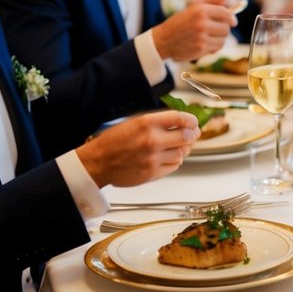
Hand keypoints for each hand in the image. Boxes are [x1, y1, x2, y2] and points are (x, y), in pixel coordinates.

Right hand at [76, 111, 198, 186]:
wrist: (98, 162)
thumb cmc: (114, 141)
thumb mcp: (134, 122)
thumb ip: (158, 122)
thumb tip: (182, 123)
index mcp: (147, 123)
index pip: (181, 118)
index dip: (192, 120)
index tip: (194, 122)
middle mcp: (152, 140)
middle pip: (187, 136)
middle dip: (192, 135)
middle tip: (192, 135)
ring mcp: (153, 158)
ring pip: (182, 153)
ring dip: (182, 149)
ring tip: (175, 147)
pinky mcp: (152, 173)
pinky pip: (174, 166)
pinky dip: (174, 161)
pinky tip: (167, 157)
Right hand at [151, 1, 235, 61]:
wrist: (163, 40)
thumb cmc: (179, 24)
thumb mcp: (192, 9)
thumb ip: (211, 3)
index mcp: (200, 9)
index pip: (225, 13)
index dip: (231, 18)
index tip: (233, 21)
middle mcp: (202, 22)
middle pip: (226, 27)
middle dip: (223, 30)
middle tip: (216, 31)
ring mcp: (202, 35)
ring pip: (224, 39)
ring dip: (219, 39)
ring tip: (209, 38)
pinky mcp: (201, 47)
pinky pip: (217, 47)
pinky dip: (214, 47)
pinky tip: (205, 44)